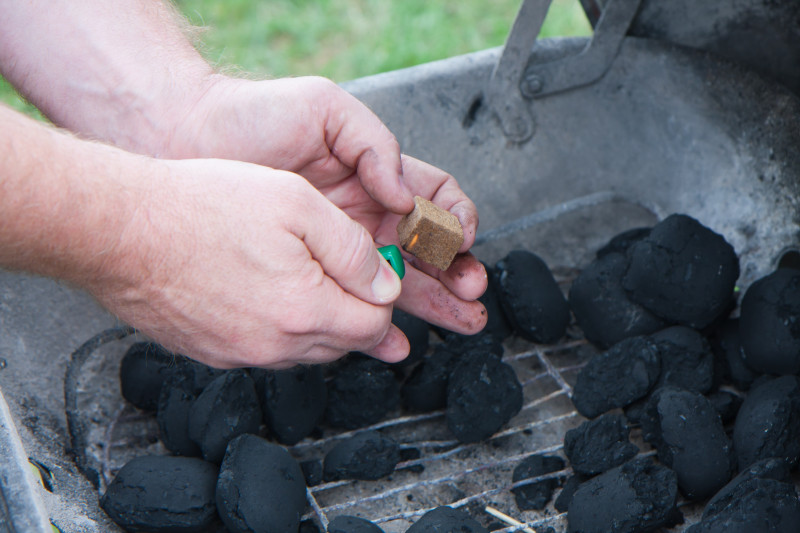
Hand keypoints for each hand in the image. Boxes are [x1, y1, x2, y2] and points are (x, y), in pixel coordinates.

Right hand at [92, 157, 409, 367]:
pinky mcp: (212, 353)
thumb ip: (352, 250)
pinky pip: (266, 350)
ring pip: (305, 350)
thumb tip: (387, 285)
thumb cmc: (203, 207)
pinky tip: (268, 294)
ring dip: (319, 322)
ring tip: (310, 282)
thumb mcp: (298, 205)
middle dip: (356, 312)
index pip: (374, 326)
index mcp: (305, 310)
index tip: (375, 270)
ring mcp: (240, 355)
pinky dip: (280, 328)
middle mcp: (275, 346)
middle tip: (349, 274)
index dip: (383, 297)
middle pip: (343, 344)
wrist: (121, 229)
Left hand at [170, 76, 487, 333]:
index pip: (434, 199)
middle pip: (426, 247)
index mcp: (377, 173)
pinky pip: (350, 300)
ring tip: (459, 319)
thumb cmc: (256, 114)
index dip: (456, 218)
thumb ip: (374, 144)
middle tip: (470, 291)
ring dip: (432, 300)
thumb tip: (403, 194)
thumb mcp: (327, 109)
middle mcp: (366, 211)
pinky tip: (394, 338)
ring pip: (399, 279)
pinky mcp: (310, 269)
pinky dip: (374, 322)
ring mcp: (339, 243)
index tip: (462, 237)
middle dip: (454, 270)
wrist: (192, 139)